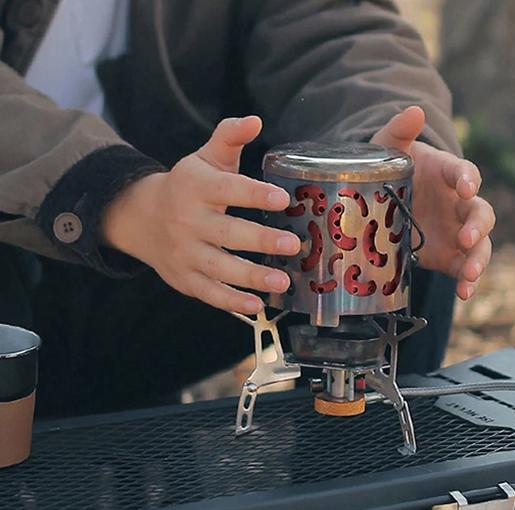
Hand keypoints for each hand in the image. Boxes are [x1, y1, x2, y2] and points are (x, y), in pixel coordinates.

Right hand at [101, 116, 296, 313]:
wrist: (142, 218)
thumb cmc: (188, 187)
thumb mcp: (205, 159)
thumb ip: (229, 138)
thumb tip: (255, 119)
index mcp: (196, 188)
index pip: (227, 190)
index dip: (254, 194)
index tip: (282, 198)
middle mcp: (188, 222)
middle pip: (227, 234)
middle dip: (261, 241)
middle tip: (293, 245)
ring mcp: (186, 253)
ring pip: (220, 268)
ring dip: (252, 277)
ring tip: (284, 282)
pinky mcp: (185, 279)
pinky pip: (209, 294)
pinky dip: (232, 302)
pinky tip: (258, 306)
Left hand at [372, 106, 493, 299]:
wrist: (384, 198)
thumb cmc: (392, 168)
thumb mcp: (388, 148)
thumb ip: (399, 131)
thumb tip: (414, 111)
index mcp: (447, 174)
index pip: (465, 173)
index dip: (467, 179)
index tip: (465, 188)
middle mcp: (458, 204)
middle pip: (481, 212)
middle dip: (478, 225)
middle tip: (467, 238)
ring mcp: (456, 231)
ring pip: (480, 244)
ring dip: (478, 259)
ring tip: (471, 274)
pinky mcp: (448, 256)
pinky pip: (463, 269)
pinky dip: (467, 282)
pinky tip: (465, 293)